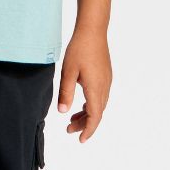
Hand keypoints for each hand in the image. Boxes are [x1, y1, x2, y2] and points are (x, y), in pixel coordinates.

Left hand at [57, 27, 111, 142]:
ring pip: (99, 104)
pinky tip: (82, 102)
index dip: (88, 130)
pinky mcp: (105, 74)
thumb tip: (62, 111)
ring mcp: (107, 80)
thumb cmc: (79, 48)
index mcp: (96, 88)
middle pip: (97, 113)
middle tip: (69, 129)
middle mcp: (104, 86)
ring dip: (88, 113)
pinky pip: (100, 95)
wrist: (93, 30)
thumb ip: (65, 93)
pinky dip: (91, 103)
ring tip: (73, 118)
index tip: (80, 139)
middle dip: (84, 124)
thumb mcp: (68, 71)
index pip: (95, 117)